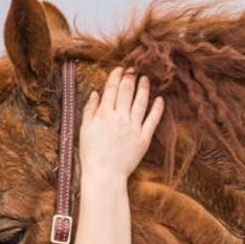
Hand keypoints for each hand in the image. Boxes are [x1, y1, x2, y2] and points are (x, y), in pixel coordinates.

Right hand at [78, 67, 164, 181]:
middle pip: (126, 91)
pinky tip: (160, 99)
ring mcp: (133, 127)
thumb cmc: (91, 154)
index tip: (119, 68)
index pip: (111, 89)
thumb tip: (96, 93)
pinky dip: (157, 108)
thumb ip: (89, 110)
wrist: (105, 175)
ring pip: (141, 102)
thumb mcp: (84, 130)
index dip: (116, 76)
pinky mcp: (144, 138)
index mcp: (103, 114)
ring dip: (144, 88)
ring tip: (146, 79)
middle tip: (134, 68)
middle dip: (130, 77)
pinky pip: (153, 120)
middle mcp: (119, 118)